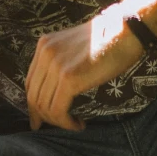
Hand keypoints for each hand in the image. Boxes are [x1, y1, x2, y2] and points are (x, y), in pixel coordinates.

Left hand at [25, 12, 146, 131]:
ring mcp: (55, 65)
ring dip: (58, 121)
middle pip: (34, 96)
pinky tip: (78, 124)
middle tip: (60, 125)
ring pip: (44, 105)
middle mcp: (45, 53)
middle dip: (44, 116)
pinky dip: (66, 123)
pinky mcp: (69, 78)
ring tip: (74, 123)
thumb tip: (56, 89)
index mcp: (44, 45)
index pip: (30, 82)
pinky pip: (58, 109)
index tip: (40, 119)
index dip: (34, 105)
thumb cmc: (108, 40)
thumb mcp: (75, 46)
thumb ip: (61, 61)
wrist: (126, 30)